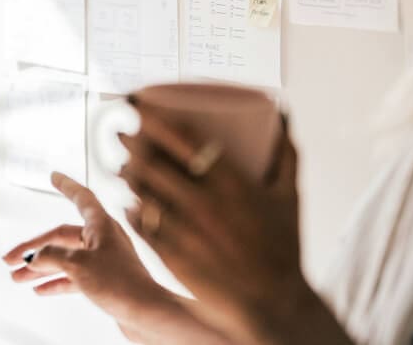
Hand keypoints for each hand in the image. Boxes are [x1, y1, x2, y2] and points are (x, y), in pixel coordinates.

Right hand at [3, 173, 232, 344]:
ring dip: (40, 269)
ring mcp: (103, 261)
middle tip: (10, 260)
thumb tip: (34, 257)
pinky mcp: (104, 282)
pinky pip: (73, 277)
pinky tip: (40, 290)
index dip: (66, 185)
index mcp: (101, 225)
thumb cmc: (120, 284)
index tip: (53, 175)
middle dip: (34, 249)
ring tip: (17, 278)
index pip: (80, 197)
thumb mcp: (78, 266)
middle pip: (61, 236)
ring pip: (64, 259)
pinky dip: (56, 282)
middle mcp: (102, 239)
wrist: (147, 316)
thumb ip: (52, 257)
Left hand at [119, 116, 332, 344]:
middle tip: (121, 133)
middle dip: (131, 143)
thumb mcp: (291, 198)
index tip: (140, 108)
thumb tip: (281, 116)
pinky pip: (142, 223)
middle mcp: (204, 203)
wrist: (275, 305)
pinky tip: (129, 201)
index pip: (183, 139)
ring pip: (141, 191)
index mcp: (232, 184)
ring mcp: (184, 230)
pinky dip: (132, 208)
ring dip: (127, 173)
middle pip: (153, 161)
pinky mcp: (171, 255)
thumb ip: (286, 154)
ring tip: (122, 165)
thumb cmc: (284, 249)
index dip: (155, 119)